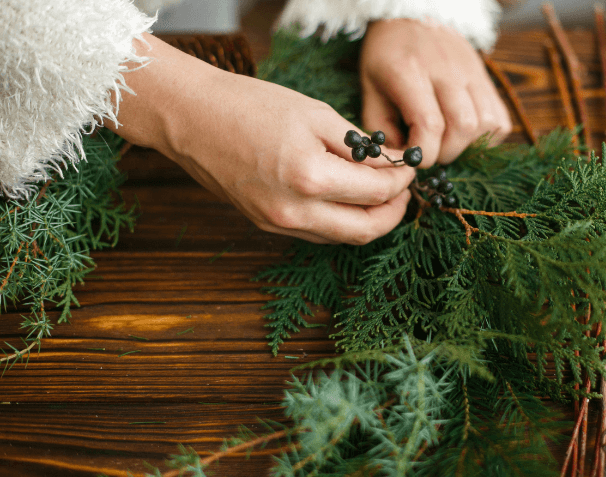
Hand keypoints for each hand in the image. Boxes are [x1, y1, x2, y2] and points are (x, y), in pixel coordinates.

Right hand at [108, 35, 415, 244]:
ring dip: (369, 221)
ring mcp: (278, 224)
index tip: (409, 168)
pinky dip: (341, 222)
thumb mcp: (315, 114)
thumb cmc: (250, 106)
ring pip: (342, 238)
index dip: (401, 182)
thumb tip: (390, 165)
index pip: (376, 193)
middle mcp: (295, 212)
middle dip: (394, 212)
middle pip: (365, 231)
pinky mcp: (265, 225)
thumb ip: (358, 146)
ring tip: (381, 196)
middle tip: (404, 191)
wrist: (192, 118)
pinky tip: (347, 200)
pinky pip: (317, 234)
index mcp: (310, 178)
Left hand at [360, 19, 511, 167]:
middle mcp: (446, 70)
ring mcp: (472, 72)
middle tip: (429, 152)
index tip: (411, 158)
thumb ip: (380, 127)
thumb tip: (401, 161)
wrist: (413, 15)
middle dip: (445, 153)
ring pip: (486, 123)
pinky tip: (465, 134)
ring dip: (467, 145)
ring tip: (446, 143)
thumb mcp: (369, 88)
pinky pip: (500, 119)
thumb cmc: (386, 56)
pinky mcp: (486, 78)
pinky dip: (486, 136)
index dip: (422, 154)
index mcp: (410, 71)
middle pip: (462, 127)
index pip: (429, 125)